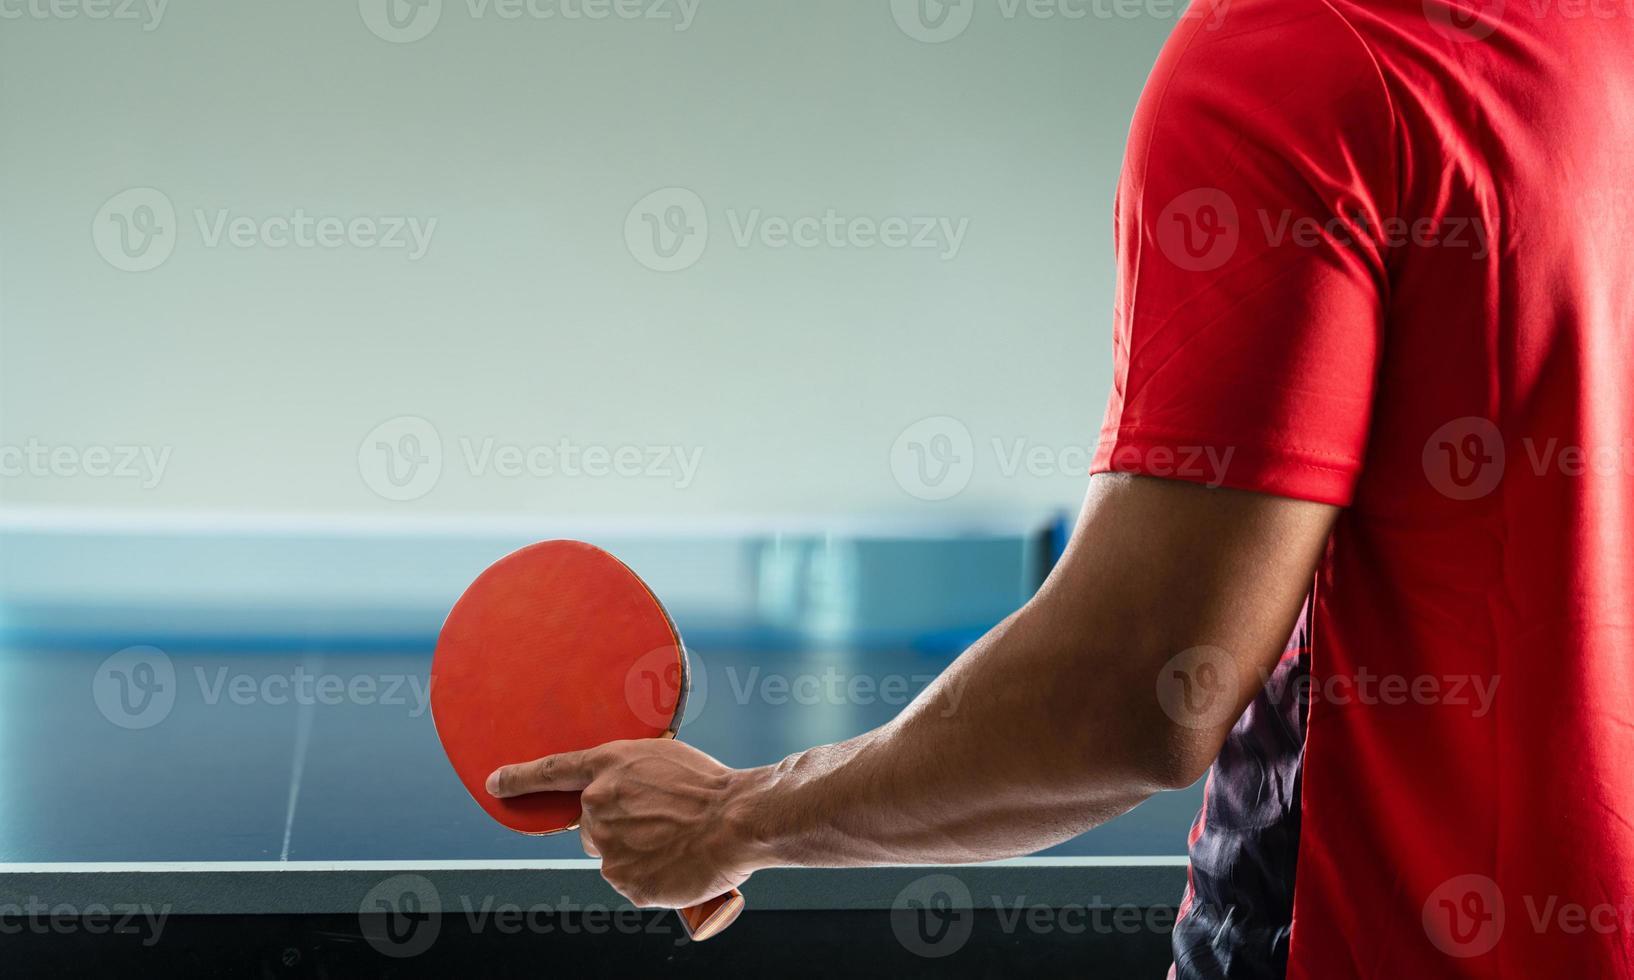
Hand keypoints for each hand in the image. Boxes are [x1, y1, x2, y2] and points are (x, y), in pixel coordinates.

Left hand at [487, 739, 757, 908]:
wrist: (736, 820)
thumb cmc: (712, 787)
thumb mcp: (665, 761)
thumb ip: (635, 777)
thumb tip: (633, 797)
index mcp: (608, 767)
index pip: (550, 772)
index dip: (519, 779)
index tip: (494, 783)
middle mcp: (598, 805)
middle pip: (591, 825)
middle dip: (617, 827)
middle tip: (658, 824)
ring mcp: (607, 845)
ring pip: (611, 854)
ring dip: (636, 853)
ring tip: (675, 843)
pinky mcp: (623, 880)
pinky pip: (630, 882)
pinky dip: (649, 878)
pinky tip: (674, 864)